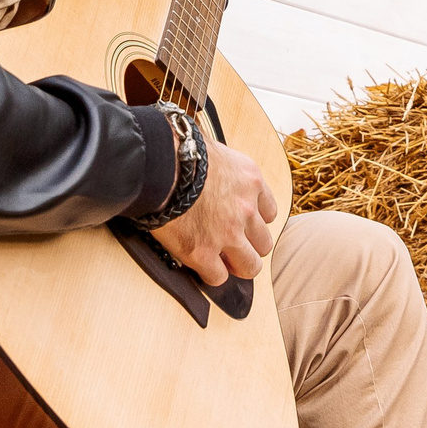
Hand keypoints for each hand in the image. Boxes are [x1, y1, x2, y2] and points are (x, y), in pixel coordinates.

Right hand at [146, 138, 278, 286]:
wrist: (157, 163)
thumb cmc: (177, 150)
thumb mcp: (214, 151)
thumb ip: (223, 170)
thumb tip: (213, 174)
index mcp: (250, 180)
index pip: (269, 212)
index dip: (254, 222)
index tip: (242, 225)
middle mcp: (245, 209)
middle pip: (264, 243)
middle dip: (249, 247)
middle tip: (233, 248)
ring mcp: (227, 233)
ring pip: (250, 266)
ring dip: (236, 266)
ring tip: (222, 264)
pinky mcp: (202, 252)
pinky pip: (218, 277)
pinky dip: (210, 274)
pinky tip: (200, 266)